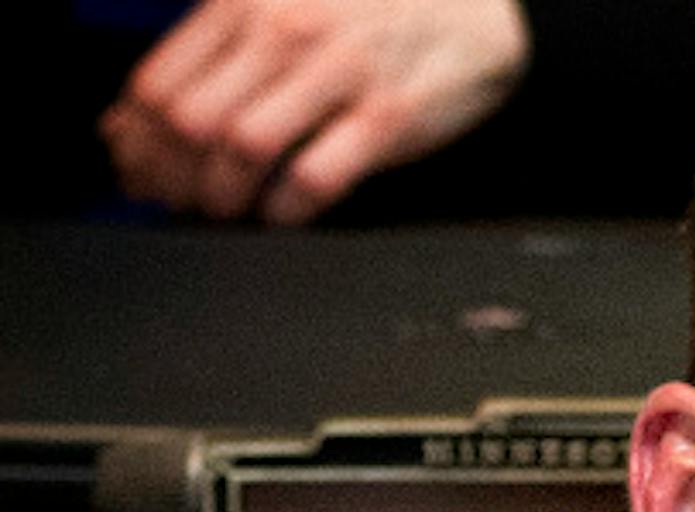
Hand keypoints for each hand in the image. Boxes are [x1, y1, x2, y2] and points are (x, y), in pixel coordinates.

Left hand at [99, 0, 530, 223]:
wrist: (473, 10)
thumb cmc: (371, 16)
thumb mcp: (280, 10)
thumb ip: (212, 56)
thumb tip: (128, 124)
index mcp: (245, 2)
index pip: (159, 84)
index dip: (142, 146)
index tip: (146, 175)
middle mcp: (285, 29)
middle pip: (192, 121)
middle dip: (178, 179)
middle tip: (187, 202)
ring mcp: (338, 71)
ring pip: (244, 147)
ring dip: (226, 196)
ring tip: (232, 210)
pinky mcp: (389, 115)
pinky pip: (316, 175)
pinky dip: (287, 209)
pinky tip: (283, 214)